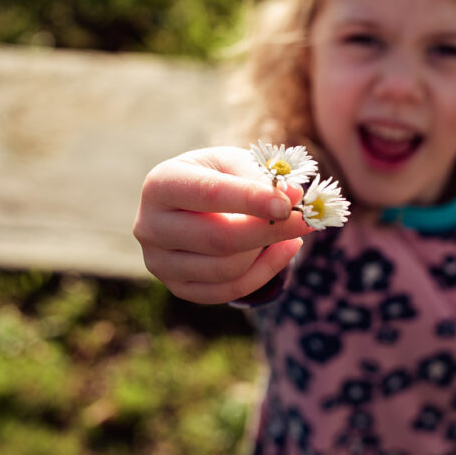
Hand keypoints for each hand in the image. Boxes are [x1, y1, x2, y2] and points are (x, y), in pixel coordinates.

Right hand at [133, 147, 312, 303]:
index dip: (250, 199)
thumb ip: (261, 176)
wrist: (192, 204)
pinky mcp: (177, 288)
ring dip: (266, 250)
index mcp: (160, 183)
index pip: (208, 194)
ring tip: (290, 230)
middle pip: (218, 238)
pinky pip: (228, 291)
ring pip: (226, 269)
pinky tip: (284, 249)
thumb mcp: (234, 163)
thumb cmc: (218, 176)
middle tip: (306, 220)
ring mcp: (159, 262)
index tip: (290, 203)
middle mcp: (149, 225)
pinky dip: (264, 272)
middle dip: (269, 231)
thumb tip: (293, 197)